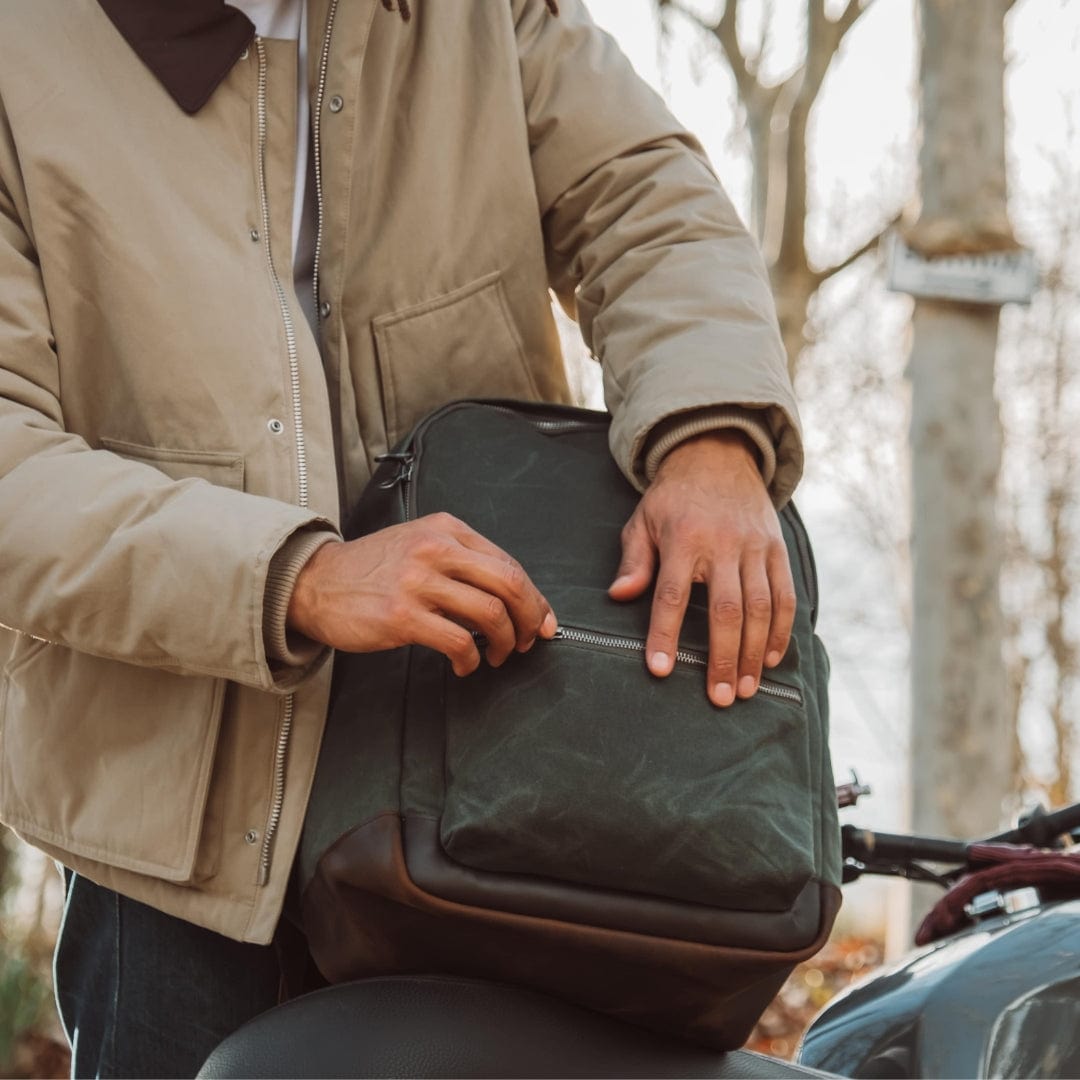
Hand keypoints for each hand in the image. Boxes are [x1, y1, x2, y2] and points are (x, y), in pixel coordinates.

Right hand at [287, 513, 556, 674]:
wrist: (315, 582)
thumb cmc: (371, 569)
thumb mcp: (419, 544)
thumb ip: (462, 561)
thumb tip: (512, 595)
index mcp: (445, 530)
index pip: (508, 563)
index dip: (534, 597)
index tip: (542, 619)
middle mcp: (436, 550)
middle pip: (508, 584)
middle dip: (529, 618)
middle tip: (528, 640)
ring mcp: (418, 582)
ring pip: (489, 614)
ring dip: (504, 642)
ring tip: (498, 654)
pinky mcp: (402, 616)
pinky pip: (458, 641)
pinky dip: (471, 659)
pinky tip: (466, 665)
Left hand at [609, 431, 795, 707]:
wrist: (718, 454)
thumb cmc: (673, 498)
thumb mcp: (643, 520)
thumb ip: (634, 560)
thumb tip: (619, 596)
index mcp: (683, 538)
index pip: (672, 594)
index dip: (665, 634)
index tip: (660, 669)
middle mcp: (723, 543)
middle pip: (725, 610)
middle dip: (723, 658)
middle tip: (721, 698)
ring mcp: (755, 546)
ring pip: (760, 607)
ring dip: (755, 653)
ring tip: (748, 689)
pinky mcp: (777, 549)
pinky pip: (784, 594)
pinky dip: (780, 629)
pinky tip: (771, 659)